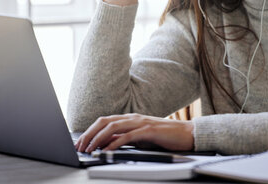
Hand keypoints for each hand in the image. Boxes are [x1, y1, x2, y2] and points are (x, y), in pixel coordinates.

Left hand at [74, 113, 194, 152]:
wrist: (187, 133)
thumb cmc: (164, 137)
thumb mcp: (141, 138)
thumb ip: (125, 139)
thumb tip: (107, 145)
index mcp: (130, 118)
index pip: (104, 121)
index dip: (90, 131)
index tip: (80, 142)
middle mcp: (133, 118)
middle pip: (104, 122)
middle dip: (89, 134)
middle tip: (79, 146)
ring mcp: (141, 123)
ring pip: (113, 127)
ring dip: (98, 138)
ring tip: (90, 149)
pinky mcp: (149, 131)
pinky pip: (127, 136)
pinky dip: (115, 143)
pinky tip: (107, 150)